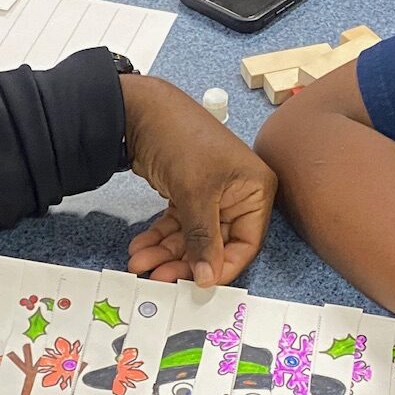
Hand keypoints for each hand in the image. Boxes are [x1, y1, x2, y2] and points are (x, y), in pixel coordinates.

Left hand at [120, 75, 275, 287]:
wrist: (139, 110)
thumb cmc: (180, 138)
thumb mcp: (196, 193)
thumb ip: (203, 239)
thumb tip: (207, 279)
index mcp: (255, 190)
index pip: (245, 243)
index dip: (221, 266)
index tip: (197, 284)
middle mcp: (238, 194)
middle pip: (216, 243)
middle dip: (184, 261)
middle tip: (157, 276)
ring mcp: (213, 195)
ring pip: (192, 237)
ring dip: (166, 252)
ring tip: (139, 263)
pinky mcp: (189, 194)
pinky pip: (178, 225)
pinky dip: (160, 237)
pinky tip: (141, 247)